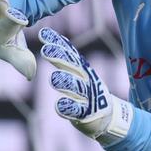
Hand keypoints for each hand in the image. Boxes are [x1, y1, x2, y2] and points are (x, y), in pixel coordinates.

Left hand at [39, 27, 132, 144]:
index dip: (58, 43)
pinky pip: (77, 110)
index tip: (43, 34)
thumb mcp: (76, 72)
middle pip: (73, 67)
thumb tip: (46, 34)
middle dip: (60, 58)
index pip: (69, 53)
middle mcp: (86, 80)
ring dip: (66, 82)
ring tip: (55, 78)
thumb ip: (63, 56)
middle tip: (45, 50)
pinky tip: (59, 105)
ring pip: (77, 88)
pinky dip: (69, 107)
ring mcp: (88, 96)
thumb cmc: (86, 91)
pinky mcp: (86, 113)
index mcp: (82, 69)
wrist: (107, 116)